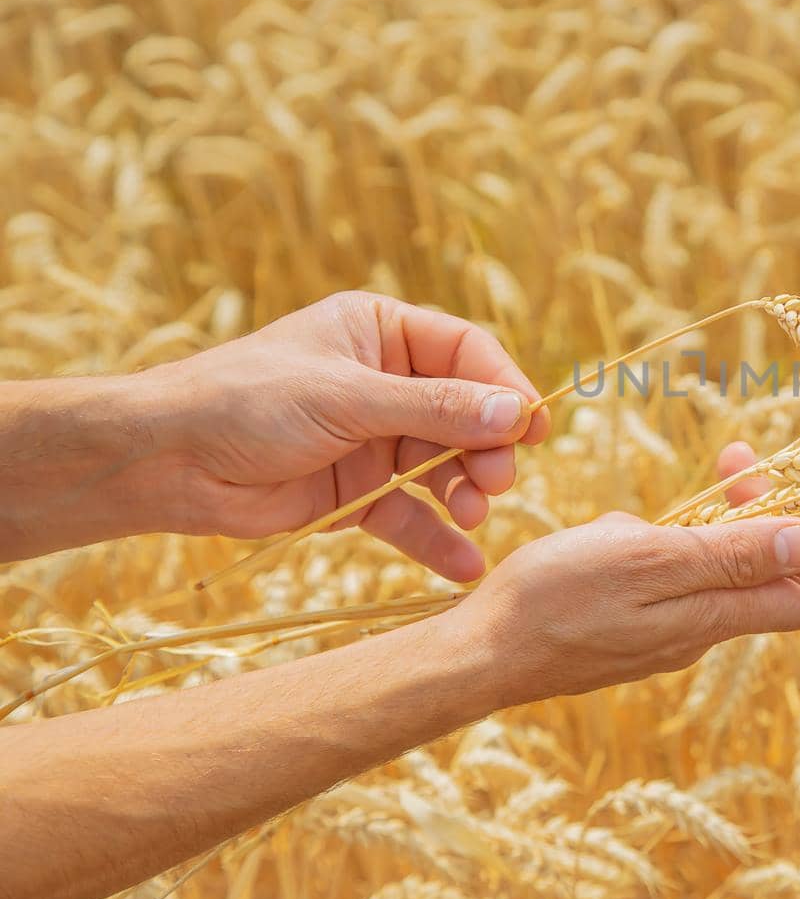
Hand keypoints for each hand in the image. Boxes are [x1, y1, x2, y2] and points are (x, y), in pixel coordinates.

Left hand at [150, 291, 549, 580]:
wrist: (166, 463)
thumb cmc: (247, 402)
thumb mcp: (347, 397)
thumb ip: (435, 408)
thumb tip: (516, 412)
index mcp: (381, 334)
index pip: (466, 354)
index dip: (505, 388)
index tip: (534, 428)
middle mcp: (385, 383)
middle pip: (465, 414)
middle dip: (486, 449)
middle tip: (496, 481)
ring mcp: (373, 440)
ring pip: (444, 467)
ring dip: (465, 493)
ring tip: (471, 514)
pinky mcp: (357, 494)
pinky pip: (411, 515)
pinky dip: (436, 539)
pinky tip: (463, 564)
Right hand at [448, 441, 799, 707]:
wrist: (482, 652)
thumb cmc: (556, 600)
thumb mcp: (644, 562)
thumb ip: (726, 553)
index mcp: (716, 612)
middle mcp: (709, 624)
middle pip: (787, 575)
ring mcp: (678, 622)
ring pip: (742, 565)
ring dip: (755, 515)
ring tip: (741, 464)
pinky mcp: (649, 614)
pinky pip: (703, 569)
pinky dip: (712, 531)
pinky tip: (691, 501)